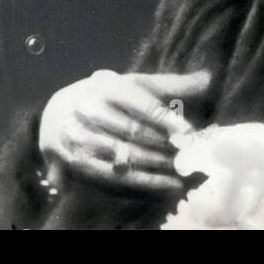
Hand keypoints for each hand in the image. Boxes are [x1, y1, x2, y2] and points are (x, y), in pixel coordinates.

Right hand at [38, 69, 210, 194]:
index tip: (187, 131)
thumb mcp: (133, 84)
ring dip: (155, 165)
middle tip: (190, 154)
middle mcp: (88, 109)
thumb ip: (169, 84)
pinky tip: (168, 185)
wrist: (56, 115)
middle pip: (131, 131)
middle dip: (163, 144)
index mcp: (105, 85)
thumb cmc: (106, 96)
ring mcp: (78, 137)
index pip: (138, 102)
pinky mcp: (76, 162)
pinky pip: (113, 176)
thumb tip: (208, 78)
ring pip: (123, 155)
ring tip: (183, 171)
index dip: (163, 117)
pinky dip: (143, 182)